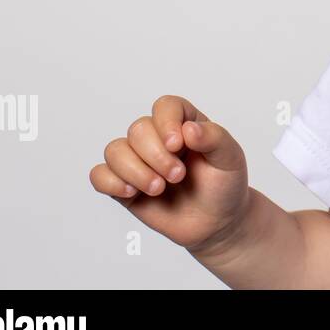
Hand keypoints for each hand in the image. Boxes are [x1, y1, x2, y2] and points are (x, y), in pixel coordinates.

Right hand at [89, 95, 250, 253]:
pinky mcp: (123, 185)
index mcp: (184, 124)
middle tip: (177, 176)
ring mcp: (138, 161)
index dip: (166, 122)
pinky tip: (132, 193)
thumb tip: (189, 129)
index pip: (165, 106)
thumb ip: (214, 138)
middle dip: (155, 155)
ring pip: (114, 150)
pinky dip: (110, 182)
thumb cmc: (224, 186)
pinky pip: (99, 175)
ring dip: (134, 171)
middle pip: (138, 130)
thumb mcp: (230, 159)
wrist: (216, 223)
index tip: (177, 145)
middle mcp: (157, 138)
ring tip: (158, 189)